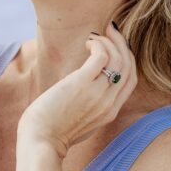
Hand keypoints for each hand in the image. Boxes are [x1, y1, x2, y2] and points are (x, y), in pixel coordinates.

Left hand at [17, 21, 137, 157]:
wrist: (40, 141)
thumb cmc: (51, 130)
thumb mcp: (81, 120)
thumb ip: (90, 104)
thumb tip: (84, 84)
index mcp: (110, 112)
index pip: (131, 80)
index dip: (127, 58)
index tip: (116, 45)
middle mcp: (109, 103)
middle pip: (128, 66)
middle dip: (122, 44)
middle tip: (111, 29)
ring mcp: (98, 94)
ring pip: (118, 59)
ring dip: (109, 41)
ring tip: (94, 36)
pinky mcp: (82, 84)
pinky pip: (101, 56)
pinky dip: (97, 43)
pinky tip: (87, 42)